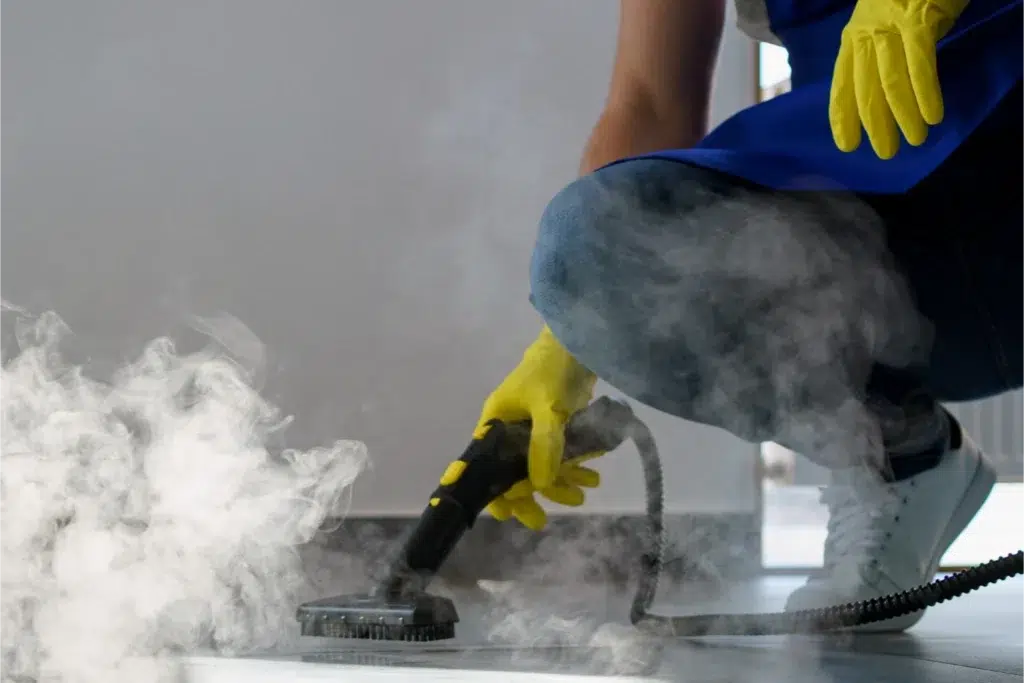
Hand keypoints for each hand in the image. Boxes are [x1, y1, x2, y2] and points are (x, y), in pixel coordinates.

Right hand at [471, 326, 604, 529]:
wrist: (580, 342)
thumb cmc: (553, 370)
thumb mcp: (548, 407)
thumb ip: (544, 444)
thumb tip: (541, 485)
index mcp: (496, 422)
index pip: (486, 465)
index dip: (494, 491)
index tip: (508, 514)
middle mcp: (510, 429)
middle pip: (514, 472)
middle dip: (530, 495)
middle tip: (542, 520)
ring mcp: (533, 429)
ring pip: (541, 466)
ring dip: (560, 482)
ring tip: (583, 494)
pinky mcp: (556, 426)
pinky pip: (560, 455)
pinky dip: (574, 466)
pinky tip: (592, 476)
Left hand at [829, 0, 968, 158]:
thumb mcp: (887, 24)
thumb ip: (884, 54)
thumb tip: (890, 92)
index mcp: (853, 37)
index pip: (842, 83)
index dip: (843, 116)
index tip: (847, 145)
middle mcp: (865, 35)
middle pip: (865, 89)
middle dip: (875, 125)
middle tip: (887, 152)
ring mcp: (889, 28)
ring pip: (890, 82)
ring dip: (902, 116)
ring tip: (915, 139)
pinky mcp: (917, 21)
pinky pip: (919, 64)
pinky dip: (925, 93)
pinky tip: (932, 116)